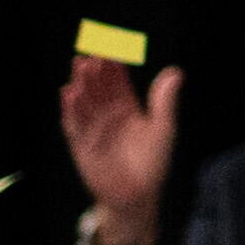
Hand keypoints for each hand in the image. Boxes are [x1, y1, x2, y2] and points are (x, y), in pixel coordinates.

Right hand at [61, 52, 180, 244]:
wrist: (138, 195)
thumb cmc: (152, 162)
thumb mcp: (163, 128)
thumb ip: (165, 101)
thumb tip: (175, 71)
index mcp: (128, 109)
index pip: (118, 83)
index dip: (114, 67)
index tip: (113, 49)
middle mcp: (108, 116)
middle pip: (99, 88)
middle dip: (95, 71)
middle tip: (93, 52)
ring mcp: (94, 129)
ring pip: (85, 102)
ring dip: (82, 84)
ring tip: (80, 66)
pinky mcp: (82, 145)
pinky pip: (74, 124)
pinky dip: (71, 109)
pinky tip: (68, 93)